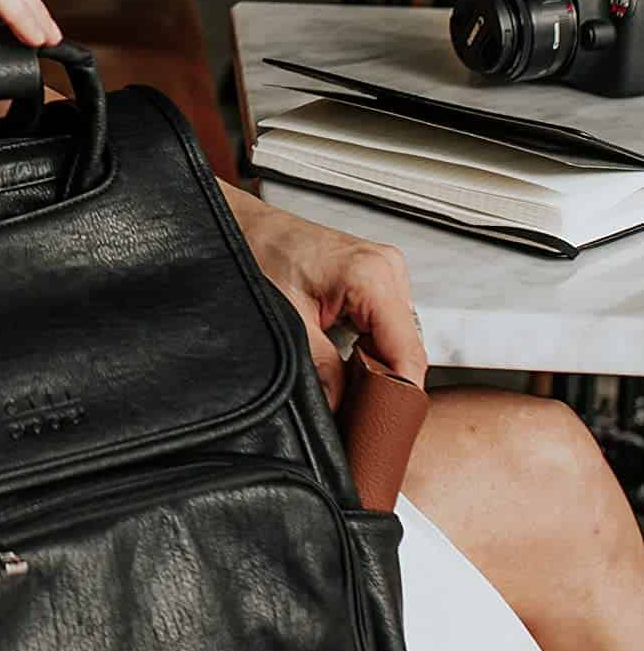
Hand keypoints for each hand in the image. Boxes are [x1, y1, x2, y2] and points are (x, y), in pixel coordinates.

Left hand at [222, 183, 425, 407]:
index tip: (383, 424)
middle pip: (408, 348)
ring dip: (379, 367)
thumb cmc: (256, 252)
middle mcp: (387, 269)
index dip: (399, 395)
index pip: (408, 353)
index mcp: (372, 275)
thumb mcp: (287, 319)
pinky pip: (386, 325)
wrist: (244, 226)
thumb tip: (339, 407)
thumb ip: (319, 366)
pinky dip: (371, 348)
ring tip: (350, 386)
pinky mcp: (375, 278)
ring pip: (399, 339)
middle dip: (388, 385)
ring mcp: (385, 272)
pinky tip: (349, 360)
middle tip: (360, 414)